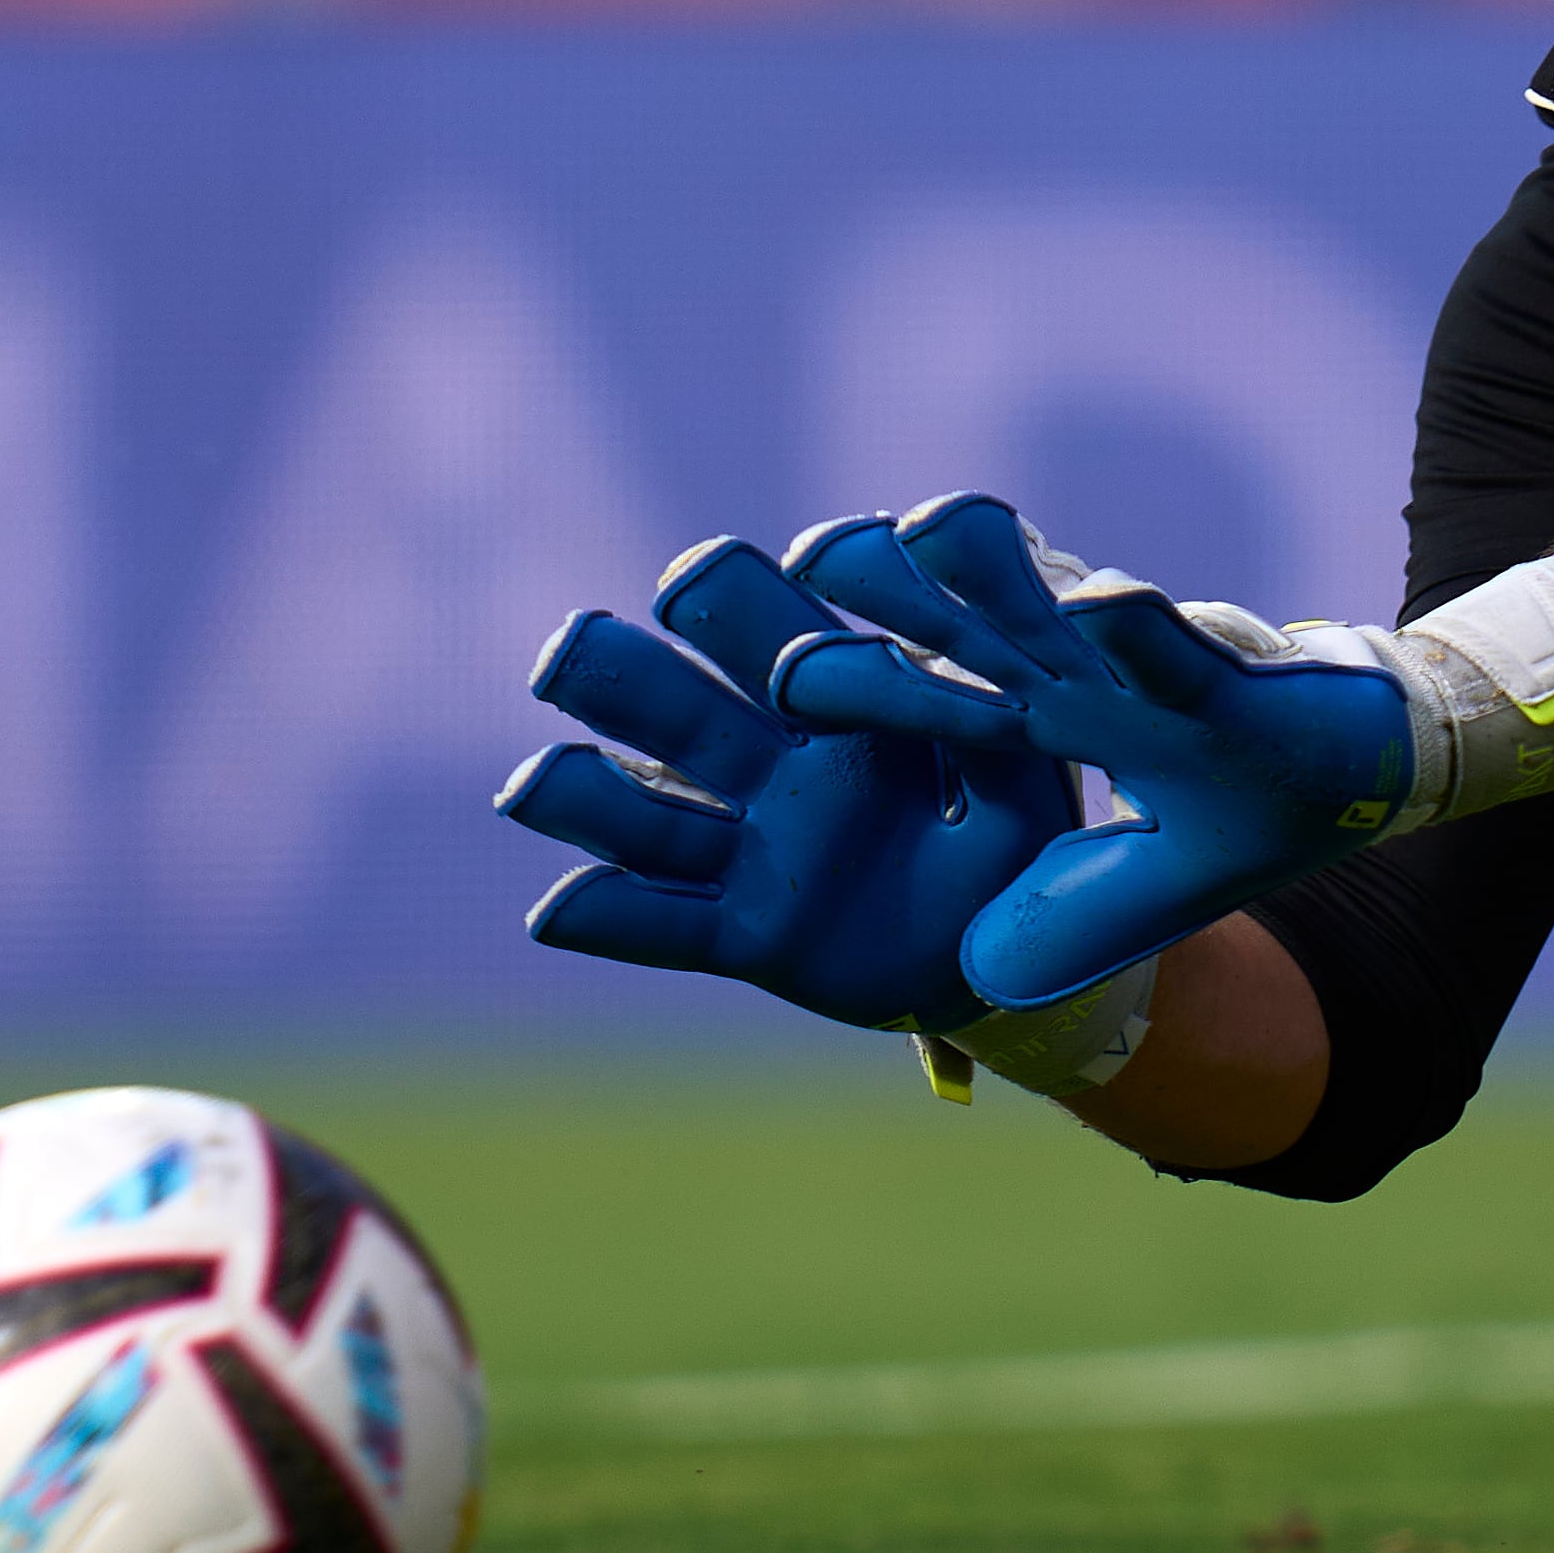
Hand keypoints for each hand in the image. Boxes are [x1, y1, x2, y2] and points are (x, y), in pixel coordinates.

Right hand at [497, 534, 1078, 1032]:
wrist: (1009, 952)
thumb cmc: (1016, 840)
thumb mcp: (1025, 774)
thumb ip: (992, 726)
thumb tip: (962, 687)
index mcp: (834, 704)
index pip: (765, 620)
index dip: (739, 603)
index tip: (725, 599)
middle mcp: (770, 765)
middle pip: (672, 702)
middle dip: (616, 670)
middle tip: (572, 652)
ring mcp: (748, 850)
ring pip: (644, 812)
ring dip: (580, 796)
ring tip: (528, 788)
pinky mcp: (745, 936)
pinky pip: (663, 928)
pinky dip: (609, 921)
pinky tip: (550, 913)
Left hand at [765, 494, 1418, 1012]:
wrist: (1369, 765)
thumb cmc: (1245, 806)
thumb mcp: (1148, 886)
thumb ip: (1070, 917)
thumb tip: (979, 979)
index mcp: (1051, 724)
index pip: (937, 699)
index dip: (863, 684)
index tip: (779, 673)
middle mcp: (1084, 680)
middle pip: (972, 631)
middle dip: (894, 598)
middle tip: (812, 556)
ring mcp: (1149, 665)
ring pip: (1057, 608)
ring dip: (993, 573)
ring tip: (917, 533)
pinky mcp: (1224, 670)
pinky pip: (1172, 643)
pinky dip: (1137, 625)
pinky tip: (1100, 604)